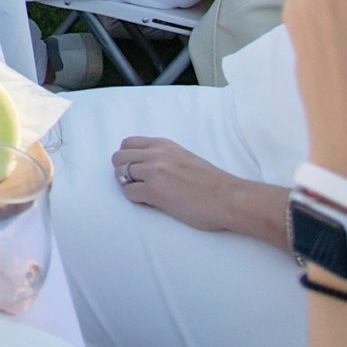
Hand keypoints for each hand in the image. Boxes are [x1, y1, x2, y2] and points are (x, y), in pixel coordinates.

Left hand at [112, 136, 259, 236]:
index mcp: (163, 145)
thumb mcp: (184, 158)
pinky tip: (150, 202)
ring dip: (128, 185)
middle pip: (118, 158)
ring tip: (144, 194)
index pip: (128, 143)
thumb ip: (164, 157)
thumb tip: (145, 165)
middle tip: (137, 184)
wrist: (228, 198)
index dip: (127, 158)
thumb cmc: (211, 183)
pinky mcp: (155, 191)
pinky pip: (129, 192)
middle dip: (122, 172)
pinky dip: (135, 198)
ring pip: (120, 174)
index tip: (136, 170)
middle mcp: (156, 154)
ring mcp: (154, 172)